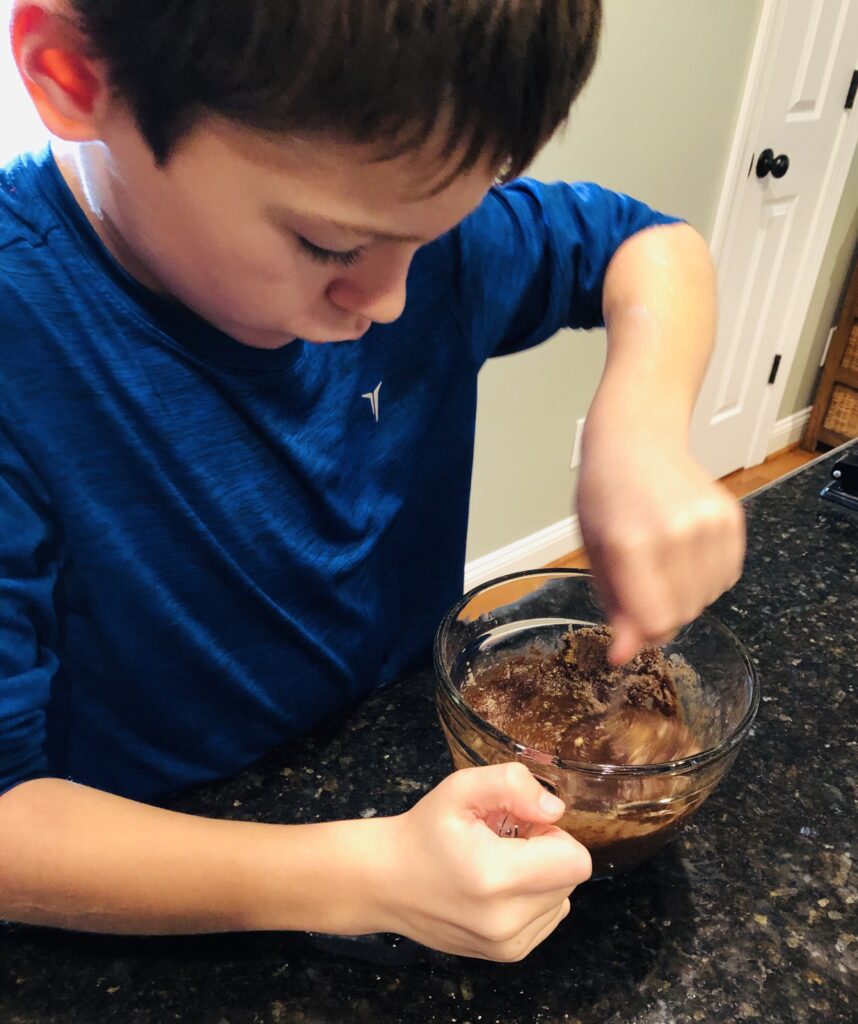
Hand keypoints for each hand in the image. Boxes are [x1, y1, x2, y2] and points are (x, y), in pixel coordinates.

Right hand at [375, 763, 590, 960]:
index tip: (520, 827)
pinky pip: (547, 917)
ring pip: (562, 899)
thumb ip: (512, 785)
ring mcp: (507, 945)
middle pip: (570, 879)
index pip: (576, 862)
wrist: (386, 881)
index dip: (553, 835)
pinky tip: (496, 887)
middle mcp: (507, 921)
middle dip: (546, 853)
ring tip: (497, 864)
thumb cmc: (424, 831)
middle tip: (504, 841)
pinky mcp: (507, 954)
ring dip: (540, 877)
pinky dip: (531, 898)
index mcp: (497, 877)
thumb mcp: (461, 788)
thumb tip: (555, 810)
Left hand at [577, 428, 744, 663]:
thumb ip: (615, 607)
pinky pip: (727, 578)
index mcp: (631, 544)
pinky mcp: (732, 519)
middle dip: (661, 611)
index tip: (631, 615)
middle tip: (642, 579)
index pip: (655, 622)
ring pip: (707, 600)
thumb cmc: (606, 496)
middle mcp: (676, 535)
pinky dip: (706, 576)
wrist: (637, 440)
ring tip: (662, 558)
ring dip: (685, 594)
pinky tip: (684, 549)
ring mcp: (709, 525)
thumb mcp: (596, 553)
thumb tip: (624, 657)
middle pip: (682, 615)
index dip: (642, 629)